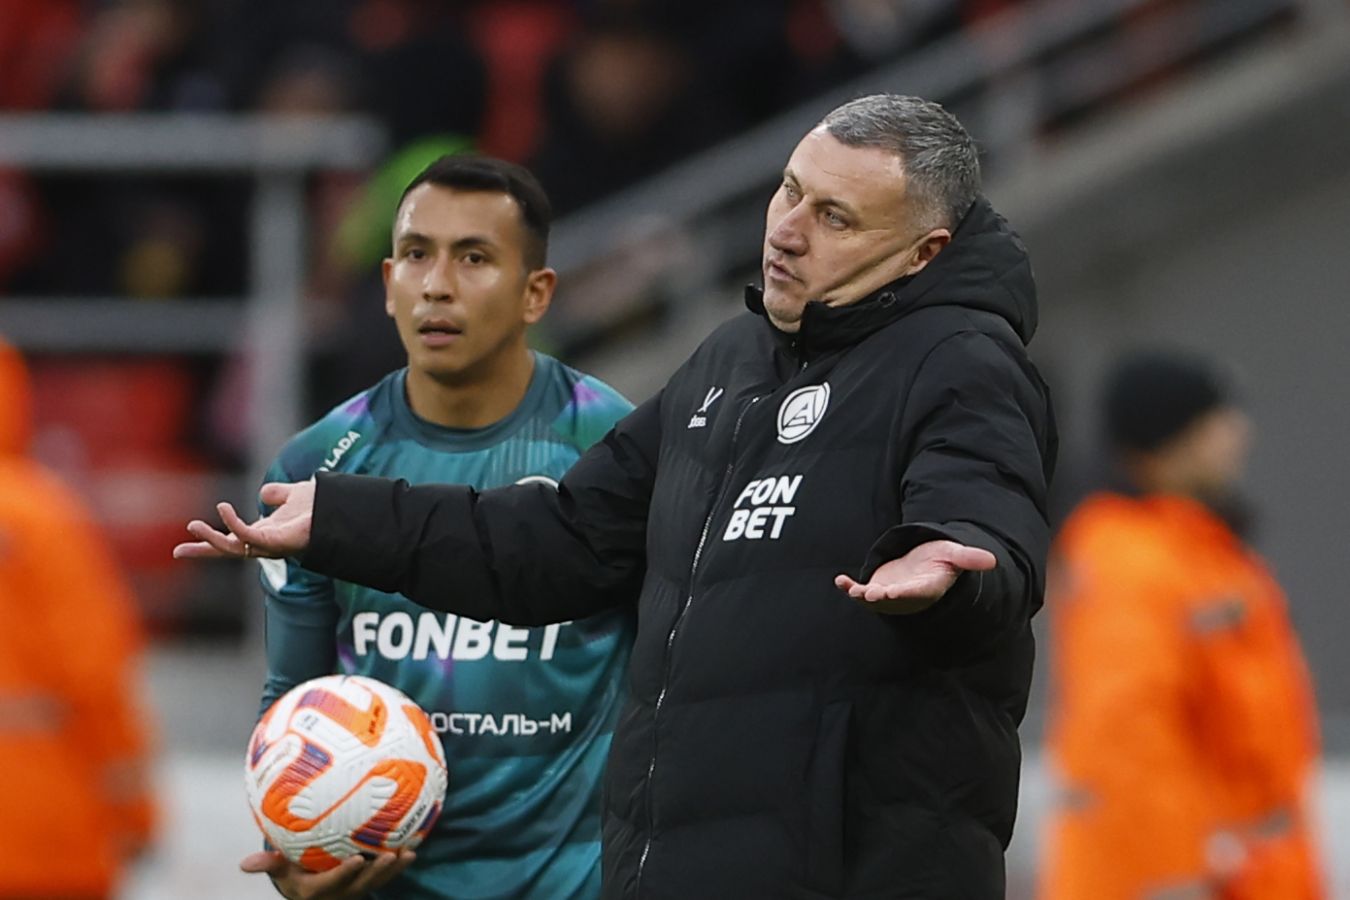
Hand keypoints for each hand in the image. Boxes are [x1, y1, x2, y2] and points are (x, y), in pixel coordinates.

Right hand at [173, 479, 315, 560]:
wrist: (341, 507)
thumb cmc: (321, 505)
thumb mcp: (291, 496)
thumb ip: (276, 495)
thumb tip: (263, 495)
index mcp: (265, 534)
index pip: (231, 540)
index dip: (209, 541)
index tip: (181, 549)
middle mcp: (265, 543)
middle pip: (228, 550)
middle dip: (204, 550)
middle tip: (179, 550)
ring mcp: (271, 545)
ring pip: (234, 547)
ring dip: (212, 538)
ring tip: (193, 526)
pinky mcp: (277, 541)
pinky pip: (249, 535)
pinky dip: (233, 523)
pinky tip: (223, 509)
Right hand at [240, 848, 414, 899]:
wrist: (310, 889)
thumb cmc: (293, 872)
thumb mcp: (280, 870)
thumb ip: (269, 865)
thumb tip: (244, 864)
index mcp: (316, 890)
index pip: (332, 883)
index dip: (345, 873)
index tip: (356, 859)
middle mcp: (339, 892)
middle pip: (361, 884)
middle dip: (377, 872)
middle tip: (390, 854)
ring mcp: (355, 889)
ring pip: (377, 881)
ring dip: (394, 869)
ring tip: (408, 852)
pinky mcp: (366, 882)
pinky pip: (385, 875)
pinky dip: (399, 864)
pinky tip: (413, 846)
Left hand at [834, 539, 995, 613]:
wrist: (921, 567)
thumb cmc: (939, 561)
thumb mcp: (953, 555)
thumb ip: (968, 558)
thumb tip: (993, 560)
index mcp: (926, 586)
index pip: (916, 591)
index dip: (905, 592)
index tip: (894, 592)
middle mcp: (906, 593)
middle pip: (894, 597)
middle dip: (883, 597)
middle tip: (872, 596)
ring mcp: (889, 592)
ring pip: (875, 597)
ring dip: (864, 595)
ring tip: (854, 591)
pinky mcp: (875, 587)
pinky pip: (860, 589)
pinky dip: (849, 586)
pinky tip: (840, 580)